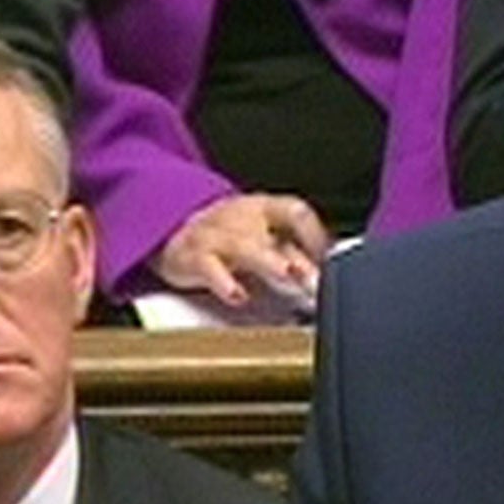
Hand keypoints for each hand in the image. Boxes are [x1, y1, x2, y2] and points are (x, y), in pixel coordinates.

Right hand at [153, 192, 329, 308]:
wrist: (172, 232)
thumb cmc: (229, 237)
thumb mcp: (263, 239)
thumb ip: (296, 256)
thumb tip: (330, 275)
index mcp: (263, 208)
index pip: (295, 212)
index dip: (315, 234)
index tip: (330, 259)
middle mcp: (240, 217)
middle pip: (271, 229)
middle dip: (296, 254)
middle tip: (315, 277)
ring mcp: (215, 235)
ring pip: (242, 245)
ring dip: (267, 260)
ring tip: (286, 274)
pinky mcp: (193, 257)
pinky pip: (208, 267)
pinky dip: (224, 282)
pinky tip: (238, 295)